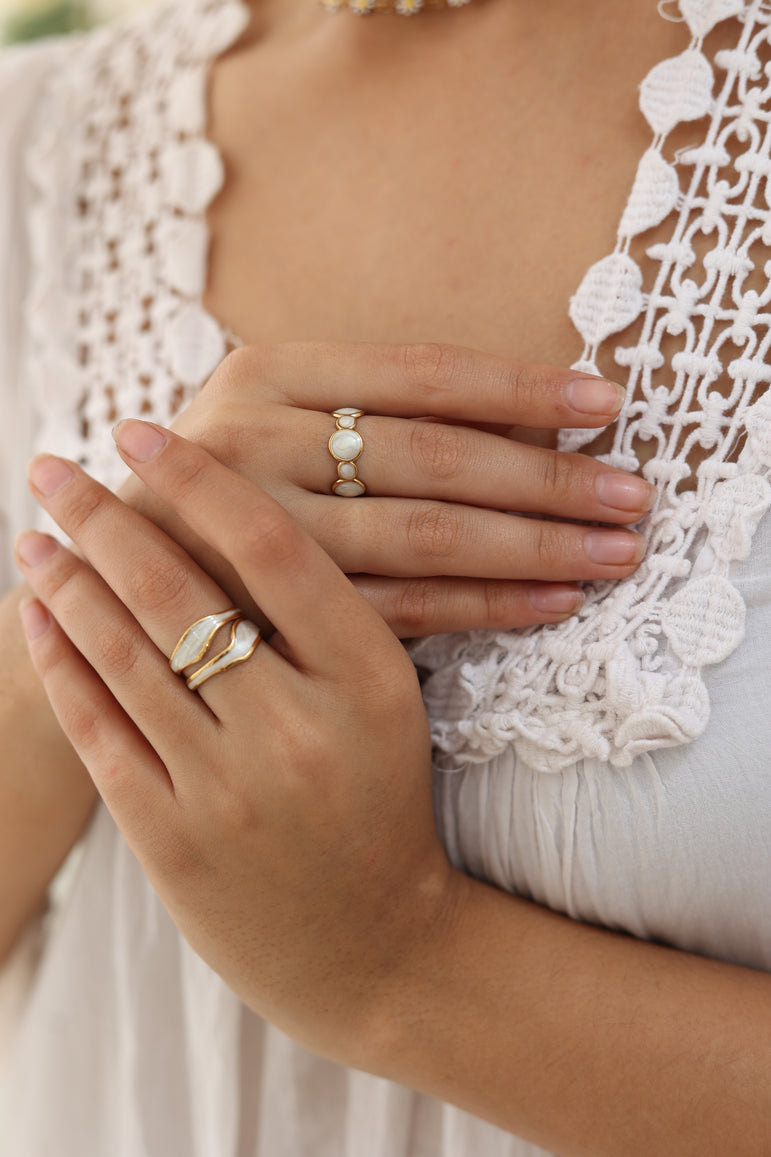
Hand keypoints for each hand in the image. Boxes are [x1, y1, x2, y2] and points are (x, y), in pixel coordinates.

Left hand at [15, 421, 459, 1064]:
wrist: (377, 946)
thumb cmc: (384, 803)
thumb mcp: (388, 701)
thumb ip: (327, 614)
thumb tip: (238, 507)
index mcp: (371, 680)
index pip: (272, 548)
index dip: (197, 480)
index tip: (140, 432)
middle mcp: (299, 730)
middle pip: (180, 593)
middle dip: (103, 517)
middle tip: (53, 466)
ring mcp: (230, 791)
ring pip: (126, 655)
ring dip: (67, 582)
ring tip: (34, 534)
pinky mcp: (173, 842)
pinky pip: (101, 729)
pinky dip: (61, 662)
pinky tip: (38, 616)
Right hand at [121, 342, 652, 637]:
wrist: (113, 579)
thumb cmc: (223, 489)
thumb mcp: (279, 420)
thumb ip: (379, 415)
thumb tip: (533, 416)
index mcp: (267, 373)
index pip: (419, 372)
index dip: (521, 385)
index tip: (606, 400)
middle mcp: (254, 441)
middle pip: (432, 455)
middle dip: (545, 476)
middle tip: (633, 496)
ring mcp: (257, 531)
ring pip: (422, 534)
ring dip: (531, 545)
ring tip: (614, 553)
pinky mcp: (270, 610)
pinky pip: (400, 608)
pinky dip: (484, 606)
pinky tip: (551, 604)